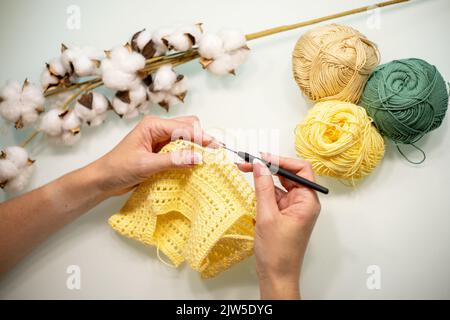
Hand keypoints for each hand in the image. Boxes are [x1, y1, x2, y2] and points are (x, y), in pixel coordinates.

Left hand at [91, 115, 211, 196]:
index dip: (201, 137)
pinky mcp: (161, 151)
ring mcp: (160, 139)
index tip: (215, 148)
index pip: (184, 127)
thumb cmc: (118, 169)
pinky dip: (189, 154)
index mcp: (153, 125)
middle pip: (188, 126)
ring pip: (186, 137)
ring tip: (206, 158)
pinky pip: (180, 148)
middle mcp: (158, 128)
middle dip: (201, 138)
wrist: (103, 180)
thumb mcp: (146, 165)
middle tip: (214, 153)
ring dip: (196, 146)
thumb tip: (198, 158)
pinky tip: (194, 163)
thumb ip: (173, 160)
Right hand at [238, 154, 320, 298]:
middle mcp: (303, 203)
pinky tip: (251, 186)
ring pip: (280, 184)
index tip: (263, 157)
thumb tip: (259, 166)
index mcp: (307, 202)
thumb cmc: (277, 252)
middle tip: (249, 162)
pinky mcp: (284, 214)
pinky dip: (263, 190)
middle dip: (269, 166)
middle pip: (289, 175)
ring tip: (246, 170)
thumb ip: (263, 188)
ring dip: (264, 178)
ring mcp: (293, 208)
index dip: (282, 160)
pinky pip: (275, 196)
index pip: (301, 170)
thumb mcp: (267, 216)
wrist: (276, 275)